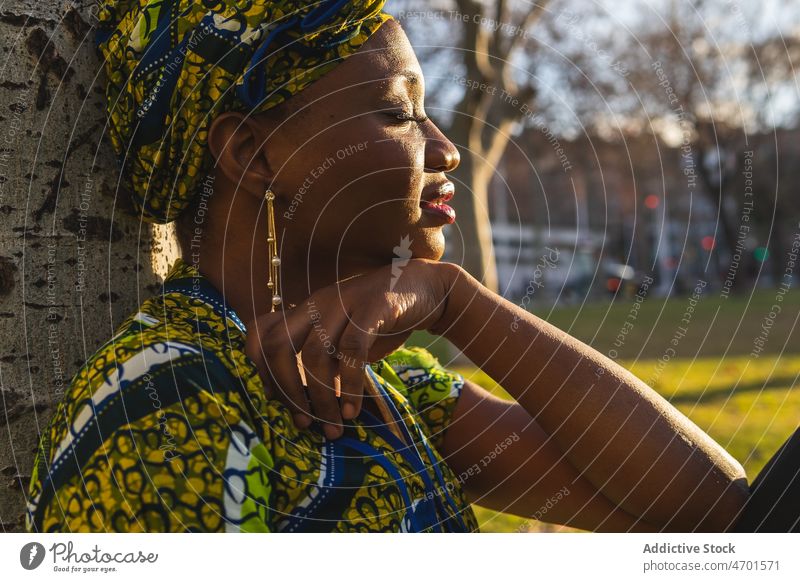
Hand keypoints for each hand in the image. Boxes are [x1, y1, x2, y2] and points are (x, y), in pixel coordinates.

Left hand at [244, 258, 454, 438]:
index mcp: (305, 310)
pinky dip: (349, 384)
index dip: (262, 372)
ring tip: (334, 425)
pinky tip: (354, 408)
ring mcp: (343, 302)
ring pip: (313, 353)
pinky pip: (352, 349)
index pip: (259, 334)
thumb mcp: (344, 339)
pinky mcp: (372, 306)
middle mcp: (317, 304)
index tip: (280, 403)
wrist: (425, 288)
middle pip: (277, 346)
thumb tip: (306, 405)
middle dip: (285, 390)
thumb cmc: (381, 320)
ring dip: (320, 397)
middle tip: (304, 422)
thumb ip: (324, 363)